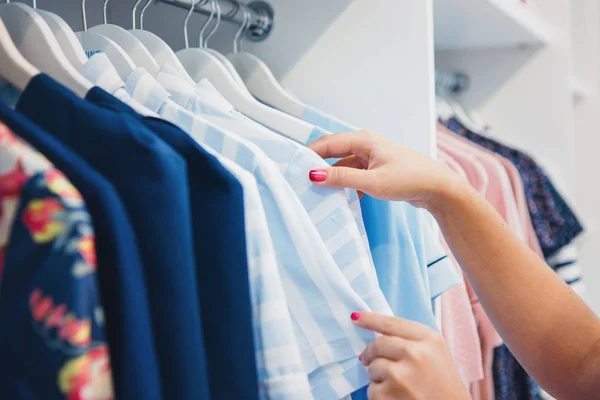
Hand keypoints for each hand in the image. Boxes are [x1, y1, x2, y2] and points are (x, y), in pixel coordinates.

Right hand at [308, 130, 462, 208]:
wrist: (438, 189)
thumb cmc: (410, 179)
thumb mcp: (372, 182)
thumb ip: (342, 178)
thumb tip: (314, 175)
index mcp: (364, 140)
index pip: (327, 143)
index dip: (309, 154)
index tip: (293, 166)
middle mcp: (366, 146)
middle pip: (333, 154)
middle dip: (318, 167)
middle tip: (301, 181)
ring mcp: (371, 158)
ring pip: (343, 167)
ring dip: (333, 179)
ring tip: (318, 194)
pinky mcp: (377, 171)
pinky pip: (354, 176)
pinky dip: (345, 186)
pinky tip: (340, 200)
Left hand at [353, 312, 469, 399]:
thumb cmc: (442, 384)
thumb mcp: (436, 352)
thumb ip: (411, 339)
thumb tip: (376, 335)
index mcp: (429, 339)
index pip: (391, 323)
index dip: (370, 319)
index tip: (355, 317)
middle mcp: (416, 354)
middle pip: (378, 344)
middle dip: (371, 353)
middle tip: (370, 360)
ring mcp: (402, 375)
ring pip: (372, 368)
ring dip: (377, 377)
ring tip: (396, 385)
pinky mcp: (391, 395)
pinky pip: (372, 390)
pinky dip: (379, 395)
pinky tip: (396, 398)